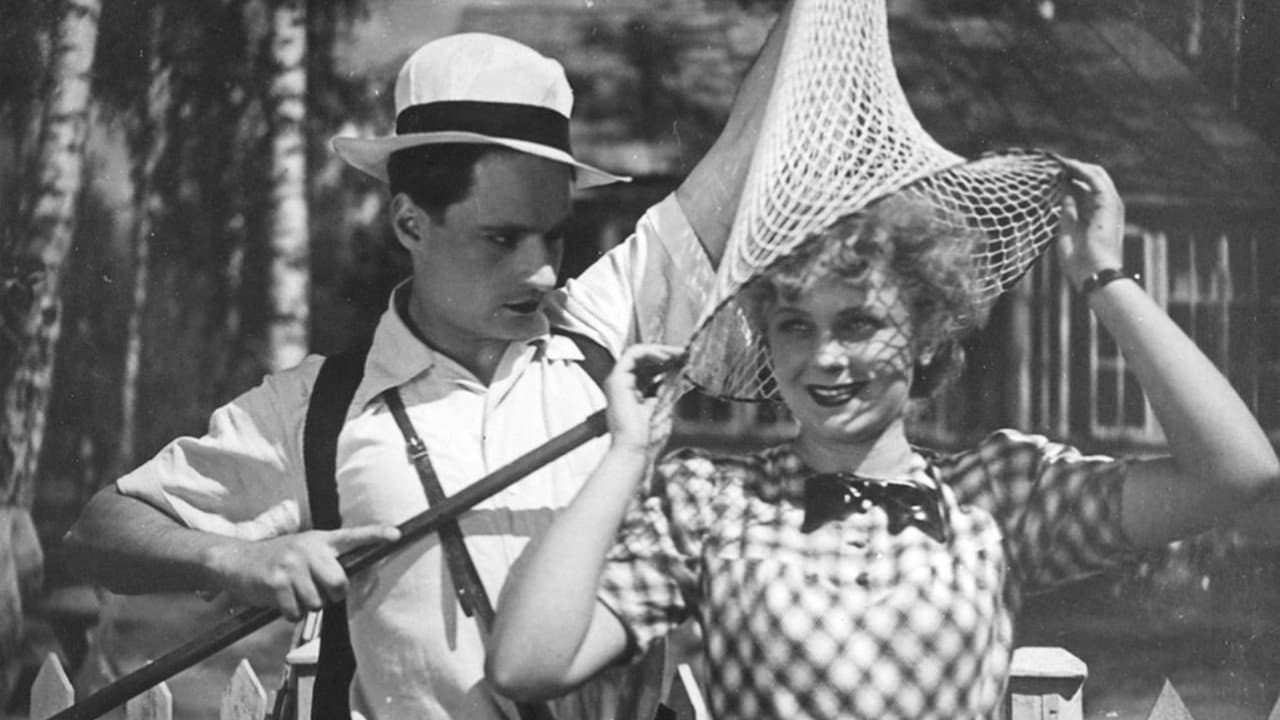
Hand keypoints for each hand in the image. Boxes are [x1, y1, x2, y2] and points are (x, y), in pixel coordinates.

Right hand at [203, 525, 399, 620]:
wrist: (236, 560)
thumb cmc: (276, 561)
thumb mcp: (303, 551)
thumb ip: (325, 561)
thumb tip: (346, 585)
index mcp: (320, 541)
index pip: (353, 536)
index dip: (376, 535)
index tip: (396, 534)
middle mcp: (309, 549)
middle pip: (339, 583)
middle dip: (331, 596)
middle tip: (316, 592)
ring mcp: (293, 565)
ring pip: (317, 602)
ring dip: (305, 606)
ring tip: (292, 593)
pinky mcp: (277, 582)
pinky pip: (295, 612)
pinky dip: (289, 614)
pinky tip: (279, 600)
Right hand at [604, 344, 683, 454]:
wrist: (636, 450)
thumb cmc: (648, 438)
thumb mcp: (665, 407)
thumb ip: (669, 388)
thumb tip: (679, 372)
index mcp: (634, 393)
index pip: (649, 369)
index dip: (667, 362)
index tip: (685, 360)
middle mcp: (624, 386)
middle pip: (644, 359)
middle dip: (665, 354)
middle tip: (684, 353)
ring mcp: (618, 382)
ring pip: (638, 353)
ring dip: (660, 350)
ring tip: (677, 354)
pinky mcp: (616, 379)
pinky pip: (632, 355)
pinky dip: (650, 352)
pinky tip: (666, 357)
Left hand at [1055, 157, 1125, 289]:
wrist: (1095, 274)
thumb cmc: (1080, 262)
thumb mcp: (1067, 233)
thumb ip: (1067, 213)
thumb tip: (1064, 195)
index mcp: (1095, 215)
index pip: (1084, 189)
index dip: (1068, 179)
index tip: (1050, 174)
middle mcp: (1104, 207)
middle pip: (1091, 178)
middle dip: (1073, 169)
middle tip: (1053, 164)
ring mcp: (1109, 204)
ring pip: (1095, 174)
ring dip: (1076, 166)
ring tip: (1057, 161)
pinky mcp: (1109, 204)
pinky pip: (1096, 179)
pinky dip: (1081, 170)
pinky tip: (1066, 166)